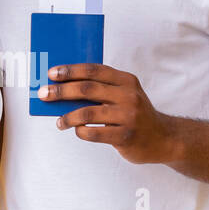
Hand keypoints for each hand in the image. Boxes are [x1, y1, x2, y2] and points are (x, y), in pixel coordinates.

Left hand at [41, 63, 176, 164]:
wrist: (164, 139)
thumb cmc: (135, 115)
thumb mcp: (124, 96)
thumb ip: (101, 90)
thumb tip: (63, 89)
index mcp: (126, 80)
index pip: (94, 70)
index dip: (71, 70)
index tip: (52, 73)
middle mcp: (128, 95)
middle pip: (87, 89)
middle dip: (61, 91)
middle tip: (44, 94)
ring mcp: (128, 116)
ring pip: (88, 112)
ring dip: (67, 116)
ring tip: (58, 122)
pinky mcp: (126, 136)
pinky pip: (94, 133)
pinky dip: (81, 132)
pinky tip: (76, 131)